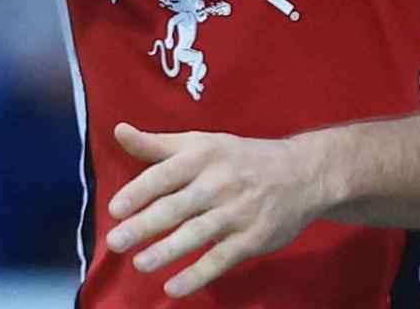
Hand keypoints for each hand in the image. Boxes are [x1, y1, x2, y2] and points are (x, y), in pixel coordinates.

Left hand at [107, 122, 325, 297]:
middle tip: (115, 242)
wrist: (304, 173)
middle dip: (145, 224)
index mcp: (206, 155)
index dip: (140, 191)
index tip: (115, 209)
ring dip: (168, 250)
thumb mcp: (203, 144)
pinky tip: (173, 287)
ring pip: (199, 233)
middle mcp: (223, 181)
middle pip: (178, 205)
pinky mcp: (254, 237)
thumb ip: (158, 145)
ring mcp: (240, 211)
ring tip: (140, 264)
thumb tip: (119, 132)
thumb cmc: (242, 159)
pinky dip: (198, 275)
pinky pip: (222, 259)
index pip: (167, 173)